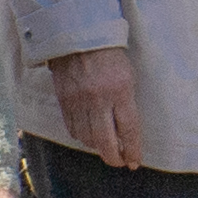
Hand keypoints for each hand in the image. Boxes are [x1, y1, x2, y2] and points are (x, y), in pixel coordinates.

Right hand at [48, 46, 143, 170]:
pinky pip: (71, 128)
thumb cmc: (109, 54)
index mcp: (120, 90)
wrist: (78, 35)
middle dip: (114, 157)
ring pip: (86, 138)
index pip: (129, 129)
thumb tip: (126, 131)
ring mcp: (78, 100)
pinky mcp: (63, 100)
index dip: (132, 150)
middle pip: (105, 141)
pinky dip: (80, 135)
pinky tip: (87, 134)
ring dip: (96, 146)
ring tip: (104, 146)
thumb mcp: (127, 75)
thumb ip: (127, 102)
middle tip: (119, 162)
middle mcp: (99, 98)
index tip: (134, 162)